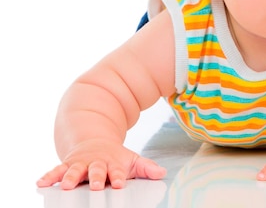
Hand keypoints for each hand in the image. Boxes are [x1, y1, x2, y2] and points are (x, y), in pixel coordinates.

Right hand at [36, 139, 166, 189]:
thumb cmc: (116, 157)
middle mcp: (96, 162)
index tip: (120, 183)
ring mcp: (81, 163)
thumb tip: (161, 173)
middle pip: (96, 170)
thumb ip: (146, 168)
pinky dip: (49, 176)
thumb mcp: (132, 161)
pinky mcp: (68, 164)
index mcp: (113, 163)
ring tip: (65, 186)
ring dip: (71, 177)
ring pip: (75, 170)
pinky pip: (57, 170)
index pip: (117, 170)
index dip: (118, 176)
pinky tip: (41, 183)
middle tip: (97, 186)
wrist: (96, 142)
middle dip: (97, 178)